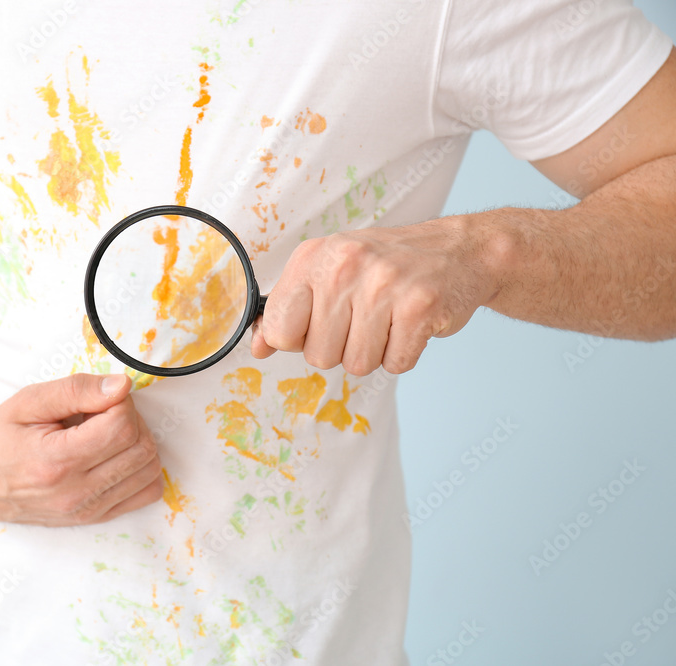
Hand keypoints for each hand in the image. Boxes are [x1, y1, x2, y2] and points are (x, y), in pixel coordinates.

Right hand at [0, 374, 163, 525]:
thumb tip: (123, 386)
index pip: (121, 426)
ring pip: (149, 470)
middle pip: (141, 447)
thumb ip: (76, 390)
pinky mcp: (95, 518)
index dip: (119, 401)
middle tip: (102, 411)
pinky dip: (140, 468)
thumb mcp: (28, 401)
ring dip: (137, 442)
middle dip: (131, 419)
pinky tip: (115, 454)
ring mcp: (87, 511)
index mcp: (56, 462)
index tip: (98, 397)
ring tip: (106, 432)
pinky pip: (146, 492)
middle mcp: (76, 493)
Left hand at [251, 216, 505, 374]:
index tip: (320, 324)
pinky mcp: (419, 307)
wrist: (458, 251)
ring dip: (375, 353)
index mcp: (313, 257)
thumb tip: (258, 348)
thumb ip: (289, 310)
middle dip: (341, 349)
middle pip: (318, 356)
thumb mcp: (329, 273)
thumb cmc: (385, 267)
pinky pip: (395, 364)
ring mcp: (383, 285)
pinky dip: (404, 354)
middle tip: (365, 318)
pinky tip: (411, 324)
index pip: (279, 328)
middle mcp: (344, 265)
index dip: (299, 340)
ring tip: (389, 320)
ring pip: (357, 364)